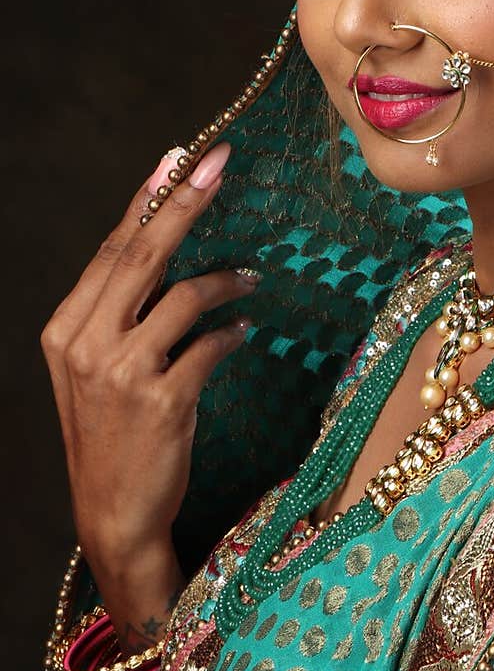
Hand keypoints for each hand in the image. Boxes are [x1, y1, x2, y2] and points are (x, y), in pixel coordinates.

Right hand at [41, 141, 257, 574]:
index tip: (179, 158)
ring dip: (225, 279)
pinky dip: (232, 331)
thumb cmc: (110, 435)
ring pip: (183, 294)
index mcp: (66, 328)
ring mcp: (121, 372)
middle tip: (219, 163)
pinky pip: (209, 346)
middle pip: (143, 253)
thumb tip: (166, 248)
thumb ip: (119, 315)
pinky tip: (244, 331)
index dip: (149, 199)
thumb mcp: (94, 369)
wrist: (112, 513)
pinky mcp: (161, 401)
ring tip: (251, 277)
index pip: (112, 248)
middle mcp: (86, 343)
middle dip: (185, 201)